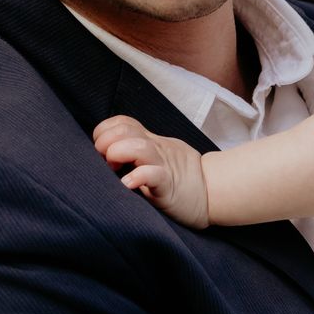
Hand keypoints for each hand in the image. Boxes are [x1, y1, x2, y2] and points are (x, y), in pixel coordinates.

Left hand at [92, 115, 211, 227]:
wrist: (212, 191)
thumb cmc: (179, 177)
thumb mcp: (157, 155)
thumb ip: (136, 149)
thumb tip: (106, 152)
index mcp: (149, 141)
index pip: (121, 122)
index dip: (104, 131)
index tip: (101, 151)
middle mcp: (154, 148)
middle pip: (124, 130)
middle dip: (105, 142)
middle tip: (107, 162)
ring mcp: (162, 165)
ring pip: (138, 146)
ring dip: (118, 153)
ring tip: (115, 168)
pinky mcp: (168, 185)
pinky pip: (153, 174)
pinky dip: (137, 176)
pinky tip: (128, 183)